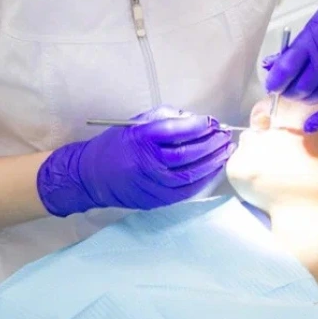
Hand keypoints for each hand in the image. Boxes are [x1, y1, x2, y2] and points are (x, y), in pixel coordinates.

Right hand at [37, 106, 233, 215]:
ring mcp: (153, 184)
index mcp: (141, 139)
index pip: (177, 130)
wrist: (92, 176)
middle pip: (188, 153)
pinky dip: (203, 179)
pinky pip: (186, 191)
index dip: (199, 125)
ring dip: (212, 162)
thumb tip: (192, 120)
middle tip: (225, 135)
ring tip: (225, 150)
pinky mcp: (157, 200)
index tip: (211, 121)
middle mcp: (148, 162)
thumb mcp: (134, 123)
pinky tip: (213, 169)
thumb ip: (163, 118)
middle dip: (211, 143)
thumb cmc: (115, 145)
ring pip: (191, 174)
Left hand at [264, 0, 317, 130]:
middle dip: (290, 91)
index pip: (289, 65)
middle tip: (286, 90)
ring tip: (302, 94)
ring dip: (307, 99)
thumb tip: (273, 66)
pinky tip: (310, 125)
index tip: (271, 84)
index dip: (277, 79)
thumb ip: (298, 46)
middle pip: (304, 84)